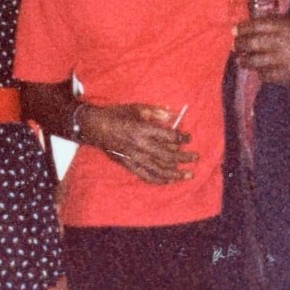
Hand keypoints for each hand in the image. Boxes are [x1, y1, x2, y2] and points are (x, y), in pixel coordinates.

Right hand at [81, 104, 196, 184]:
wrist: (94, 127)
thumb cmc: (115, 114)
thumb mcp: (135, 107)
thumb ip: (155, 111)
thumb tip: (172, 115)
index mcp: (143, 130)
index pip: (169, 137)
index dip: (181, 138)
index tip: (189, 138)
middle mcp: (140, 146)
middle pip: (168, 156)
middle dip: (184, 158)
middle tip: (195, 158)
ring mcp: (134, 158)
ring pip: (159, 170)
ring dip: (176, 174)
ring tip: (188, 175)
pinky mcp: (128, 165)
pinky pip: (146, 176)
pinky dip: (159, 180)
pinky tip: (168, 181)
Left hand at [234, 15, 289, 84]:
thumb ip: (281, 23)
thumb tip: (263, 24)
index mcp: (282, 26)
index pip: (254, 25)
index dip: (242, 28)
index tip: (235, 30)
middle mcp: (277, 42)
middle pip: (250, 43)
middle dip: (239, 44)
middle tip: (235, 45)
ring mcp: (279, 60)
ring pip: (254, 61)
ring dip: (244, 60)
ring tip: (240, 60)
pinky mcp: (284, 76)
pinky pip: (265, 75)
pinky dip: (260, 73)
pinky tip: (259, 71)